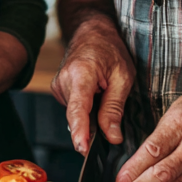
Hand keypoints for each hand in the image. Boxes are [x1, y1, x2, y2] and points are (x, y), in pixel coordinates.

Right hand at [51, 15, 134, 154]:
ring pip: (76, 115)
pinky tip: (95, 98)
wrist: (92, 32)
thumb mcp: (123, 77)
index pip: (78, 109)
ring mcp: (58, 87)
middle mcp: (63, 82)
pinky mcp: (59, 91)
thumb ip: (114, 108)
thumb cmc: (109, 49)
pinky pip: (74, 109)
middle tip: (112, 129)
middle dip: (93, 129)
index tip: (83, 149)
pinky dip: (86, 110)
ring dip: (91, 116)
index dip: (81, 131)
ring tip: (104, 96)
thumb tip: (113, 137)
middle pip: (77, 117)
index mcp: (80, 74)